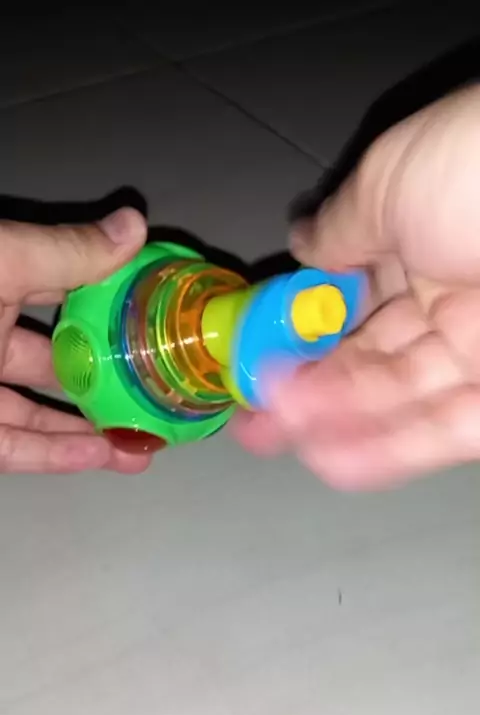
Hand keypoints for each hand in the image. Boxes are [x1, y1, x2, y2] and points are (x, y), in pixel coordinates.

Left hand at [0, 207, 148, 473]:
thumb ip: (65, 253)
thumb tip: (134, 227)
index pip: (67, 285)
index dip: (117, 300)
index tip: (164, 319)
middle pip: (58, 354)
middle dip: (112, 375)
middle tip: (164, 394)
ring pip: (39, 408)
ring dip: (92, 428)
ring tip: (146, 446)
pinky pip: (11, 444)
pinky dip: (55, 453)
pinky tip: (100, 459)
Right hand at [233, 84, 479, 488]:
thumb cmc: (478, 170)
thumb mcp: (389, 182)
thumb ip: (339, 229)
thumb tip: (301, 243)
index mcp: (424, 239)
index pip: (351, 300)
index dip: (300, 330)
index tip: (256, 357)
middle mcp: (452, 299)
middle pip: (368, 358)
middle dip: (306, 389)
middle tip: (254, 418)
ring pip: (399, 401)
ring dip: (336, 425)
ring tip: (277, 442)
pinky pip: (443, 431)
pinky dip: (386, 450)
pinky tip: (330, 461)